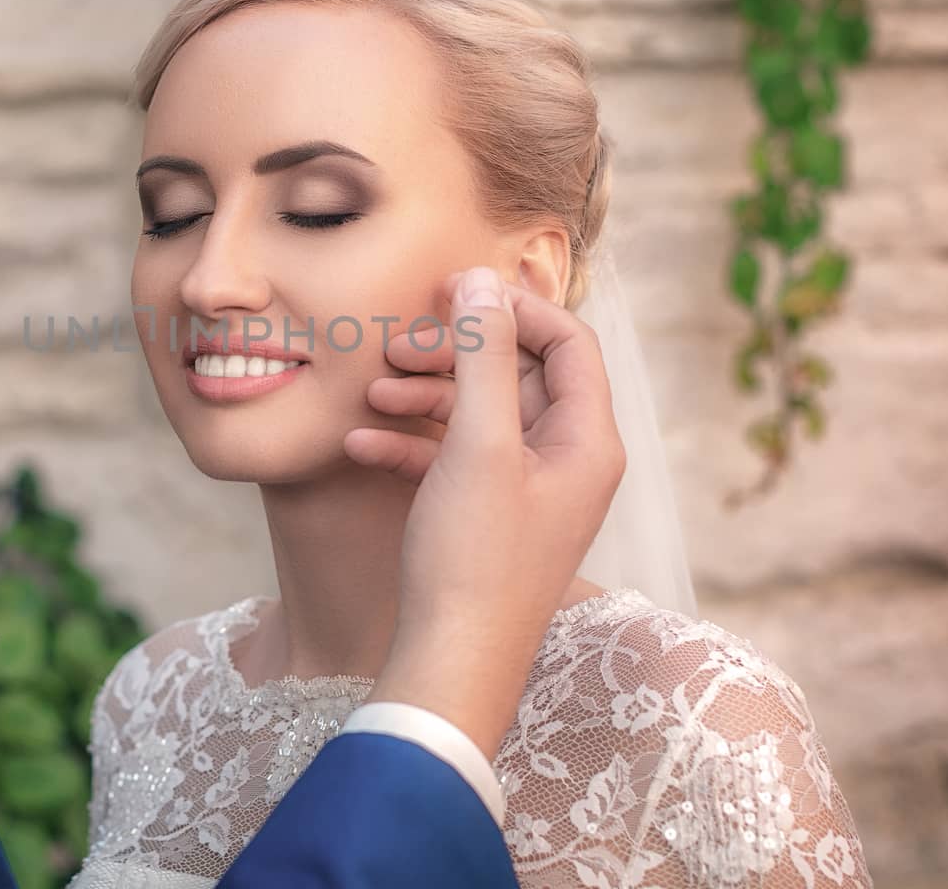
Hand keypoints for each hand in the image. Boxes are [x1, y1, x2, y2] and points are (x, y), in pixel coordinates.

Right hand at [345, 267, 624, 757]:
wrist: (451, 667)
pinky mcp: (488, 519)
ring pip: (480, 414)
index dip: (510, 309)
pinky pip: (455, 459)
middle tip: (397, 343)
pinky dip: (411, 444)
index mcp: (586, 441)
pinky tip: (360, 446)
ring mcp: (527, 493)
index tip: (448, 295)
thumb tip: (483, 279)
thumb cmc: (474, 561)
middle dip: (454, 353)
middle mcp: (567, 462)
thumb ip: (484, 356)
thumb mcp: (479, 445)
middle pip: (518, 373)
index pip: (567, 341)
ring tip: (373, 391)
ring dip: (425, 394)